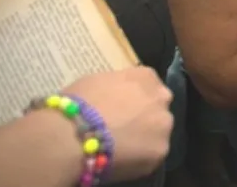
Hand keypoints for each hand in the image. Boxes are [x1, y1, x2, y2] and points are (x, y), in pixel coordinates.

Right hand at [63, 67, 173, 182]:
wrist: (72, 137)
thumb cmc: (77, 105)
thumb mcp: (97, 81)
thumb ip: (116, 87)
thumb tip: (114, 97)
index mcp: (145, 76)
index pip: (148, 85)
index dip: (133, 99)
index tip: (121, 109)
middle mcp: (161, 97)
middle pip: (157, 107)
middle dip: (144, 117)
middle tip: (122, 129)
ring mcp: (164, 124)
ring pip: (158, 132)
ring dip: (145, 138)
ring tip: (121, 147)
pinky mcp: (161, 150)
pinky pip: (151, 155)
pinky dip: (140, 159)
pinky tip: (122, 160)